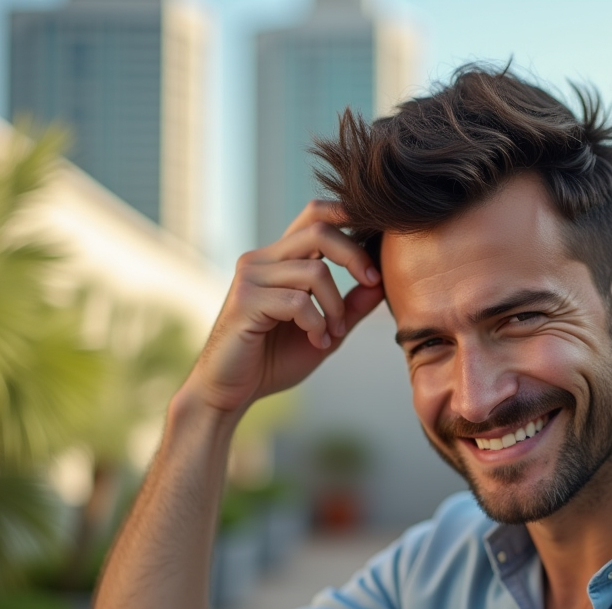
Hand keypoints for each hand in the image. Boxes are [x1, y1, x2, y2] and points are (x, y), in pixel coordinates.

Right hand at [185, 200, 384, 415]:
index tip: (376, 246)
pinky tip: (315, 341)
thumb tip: (380, 284)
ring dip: (335, 307)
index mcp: (280, 260)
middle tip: (373, 284)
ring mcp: (250, 276)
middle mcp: (262, 260)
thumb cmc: (273, 361)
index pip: (314, 215)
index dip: (347, 215)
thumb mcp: (324, 332)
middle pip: (319, 231)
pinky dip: (316, 324)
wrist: (231, 392)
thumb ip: (349, 308)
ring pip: (315, 272)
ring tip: (332, 334)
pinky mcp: (245, 300)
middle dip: (355, 257)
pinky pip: (298, 301)